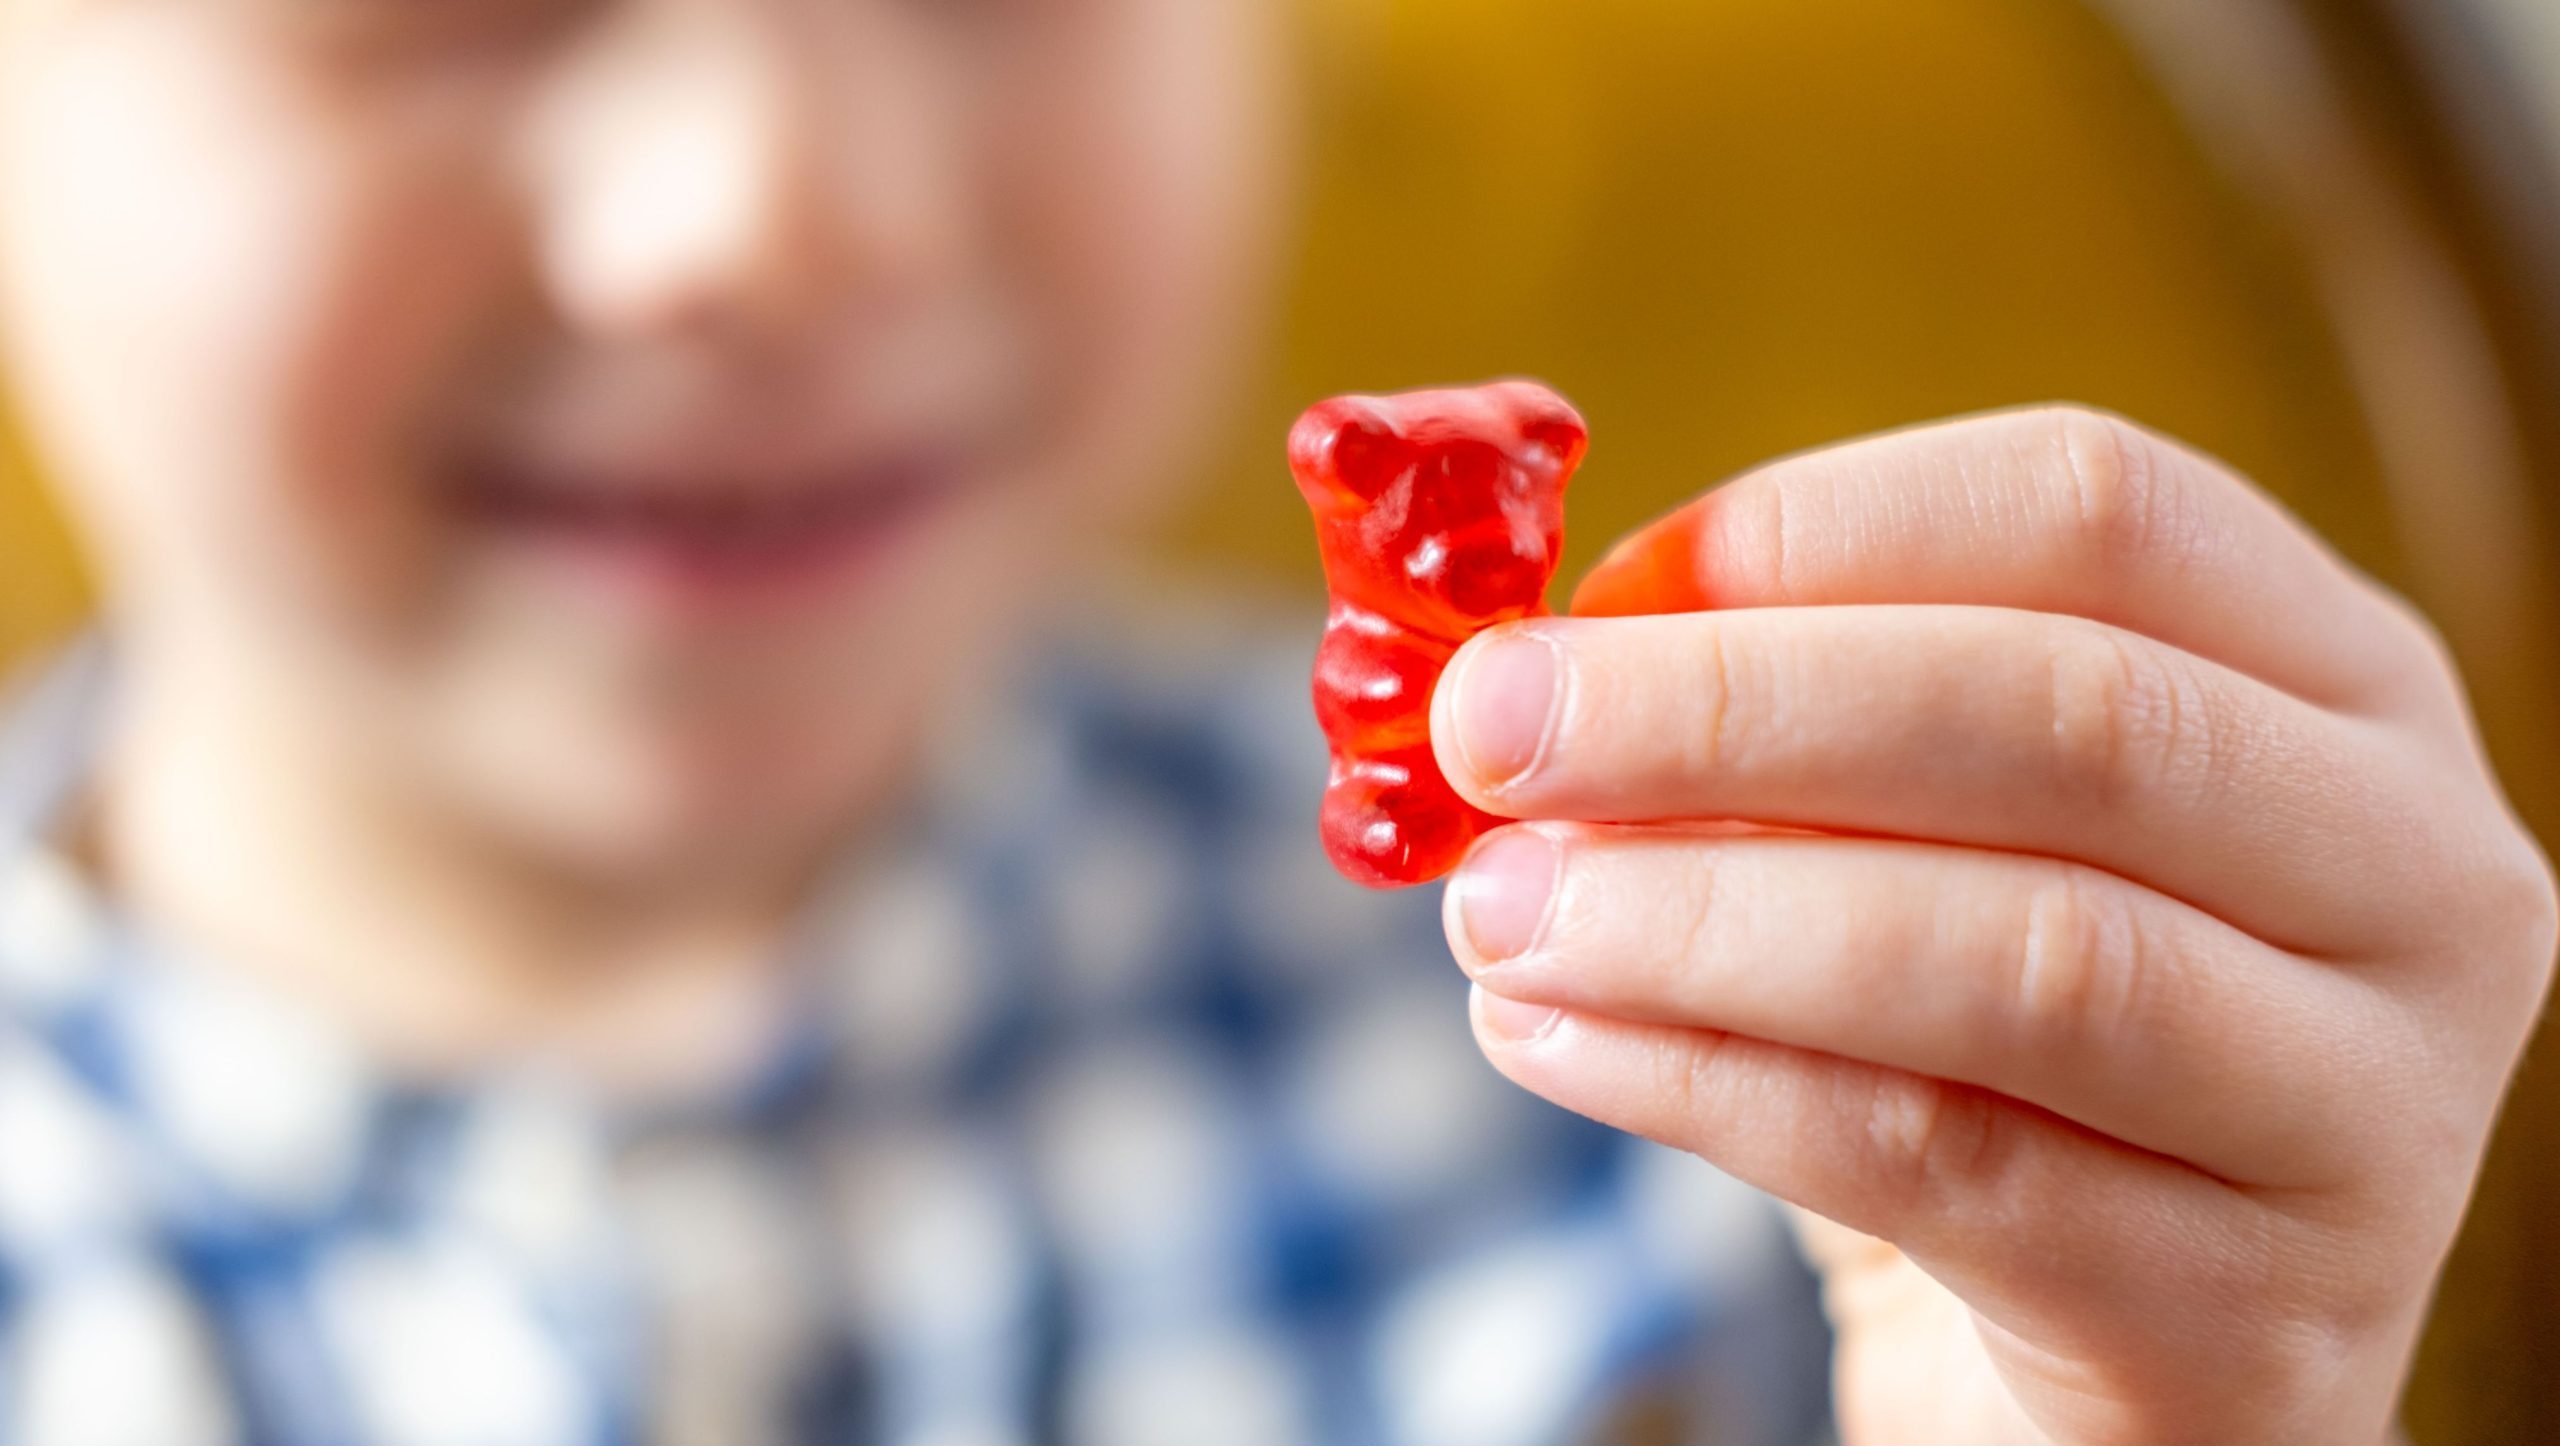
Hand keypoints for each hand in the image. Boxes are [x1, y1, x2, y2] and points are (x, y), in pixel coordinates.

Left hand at [1429, 408, 2557, 1445]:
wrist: (2095, 1368)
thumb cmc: (1988, 1050)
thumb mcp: (1919, 845)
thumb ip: (1780, 734)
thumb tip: (1535, 668)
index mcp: (2338, 684)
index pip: (2101, 511)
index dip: (1822, 526)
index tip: (1595, 585)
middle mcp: (2413, 871)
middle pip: (2070, 716)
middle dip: (1733, 709)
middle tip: (1493, 732)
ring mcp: (2368, 1107)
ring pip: (2023, 956)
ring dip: (1706, 915)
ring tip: (1500, 912)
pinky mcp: (2251, 1316)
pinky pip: (1947, 1166)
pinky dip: (1710, 1088)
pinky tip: (1553, 1038)